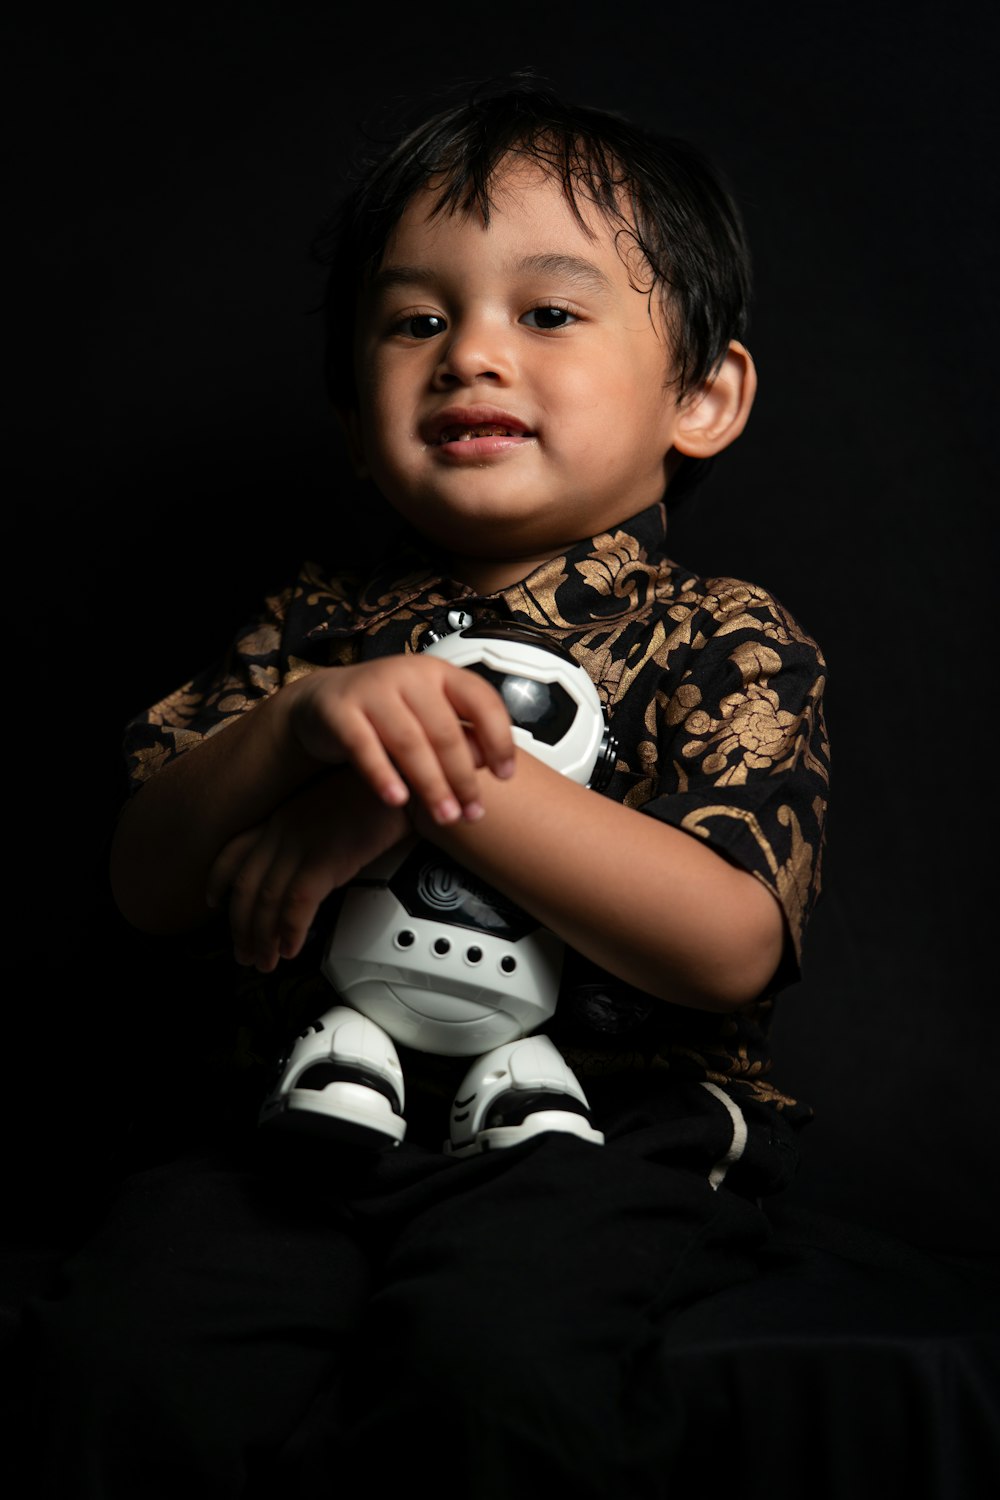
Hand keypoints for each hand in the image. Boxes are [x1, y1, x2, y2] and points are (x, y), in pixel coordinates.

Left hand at [205, 767, 409, 971]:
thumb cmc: (375, 795)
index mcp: (282, 817)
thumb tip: (302, 867)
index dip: (219, 881)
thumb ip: (309, 831)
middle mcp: (283, 830)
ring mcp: (301, 844)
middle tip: (243, 952)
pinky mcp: (325, 859)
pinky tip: (291, 948)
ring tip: (265, 961)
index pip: (235, 851)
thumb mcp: (328, 807)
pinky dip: (290, 931)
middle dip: (240, 926)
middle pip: (246, 886)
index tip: (214, 901)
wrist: (403, 785)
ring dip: (262, 938)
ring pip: (266, 900)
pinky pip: (297, 904)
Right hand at [287, 655, 515, 825]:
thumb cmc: (387, 712)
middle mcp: (408, 674)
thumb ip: (459, 734)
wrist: (323, 700)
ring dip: (431, 785)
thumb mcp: (428, 715)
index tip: (505, 775)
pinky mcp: (340, 711)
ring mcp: (372, 690)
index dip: (499, 739)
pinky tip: (398, 800)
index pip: (481, 700)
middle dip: (462, 778)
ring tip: (444, 816)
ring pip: (410, 742)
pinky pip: (364, 747)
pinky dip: (383, 775)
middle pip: (445, 731)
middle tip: (471, 813)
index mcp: (440, 673)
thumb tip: (489, 763)